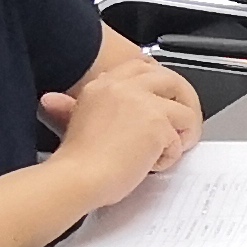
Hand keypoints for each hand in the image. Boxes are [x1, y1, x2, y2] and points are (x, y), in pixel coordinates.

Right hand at [40, 58, 191, 207]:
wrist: (77, 178)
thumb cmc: (77, 160)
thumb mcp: (76, 121)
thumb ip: (83, 105)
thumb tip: (60, 101)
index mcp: (103, 84)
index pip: (142, 68)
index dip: (160, 84)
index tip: (166, 102)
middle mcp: (123, 87)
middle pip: (172, 80)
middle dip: (185, 102)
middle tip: (184, 125)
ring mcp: (143, 103)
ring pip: (185, 111)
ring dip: (183, 134)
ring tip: (165, 151)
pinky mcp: (157, 124)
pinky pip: (181, 140)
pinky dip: (170, 157)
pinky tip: (150, 165)